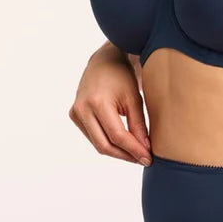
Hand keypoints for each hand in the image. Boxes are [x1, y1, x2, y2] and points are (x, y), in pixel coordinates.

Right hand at [69, 47, 152, 165]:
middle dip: (125, 155)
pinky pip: (92, 136)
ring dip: (117, 152)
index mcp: (98, 102)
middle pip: (104, 145)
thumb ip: (138, 125)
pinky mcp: (74, 116)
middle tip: (143, 159)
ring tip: (136, 153)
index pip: (117, 135)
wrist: (104, 61)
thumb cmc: (122, 77)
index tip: (148, 159)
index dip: (133, 150)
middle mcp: (82, 109)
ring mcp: (76, 113)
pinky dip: (108, 142)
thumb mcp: (134, 99)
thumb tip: (145, 150)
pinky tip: (123, 144)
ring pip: (98, 143)